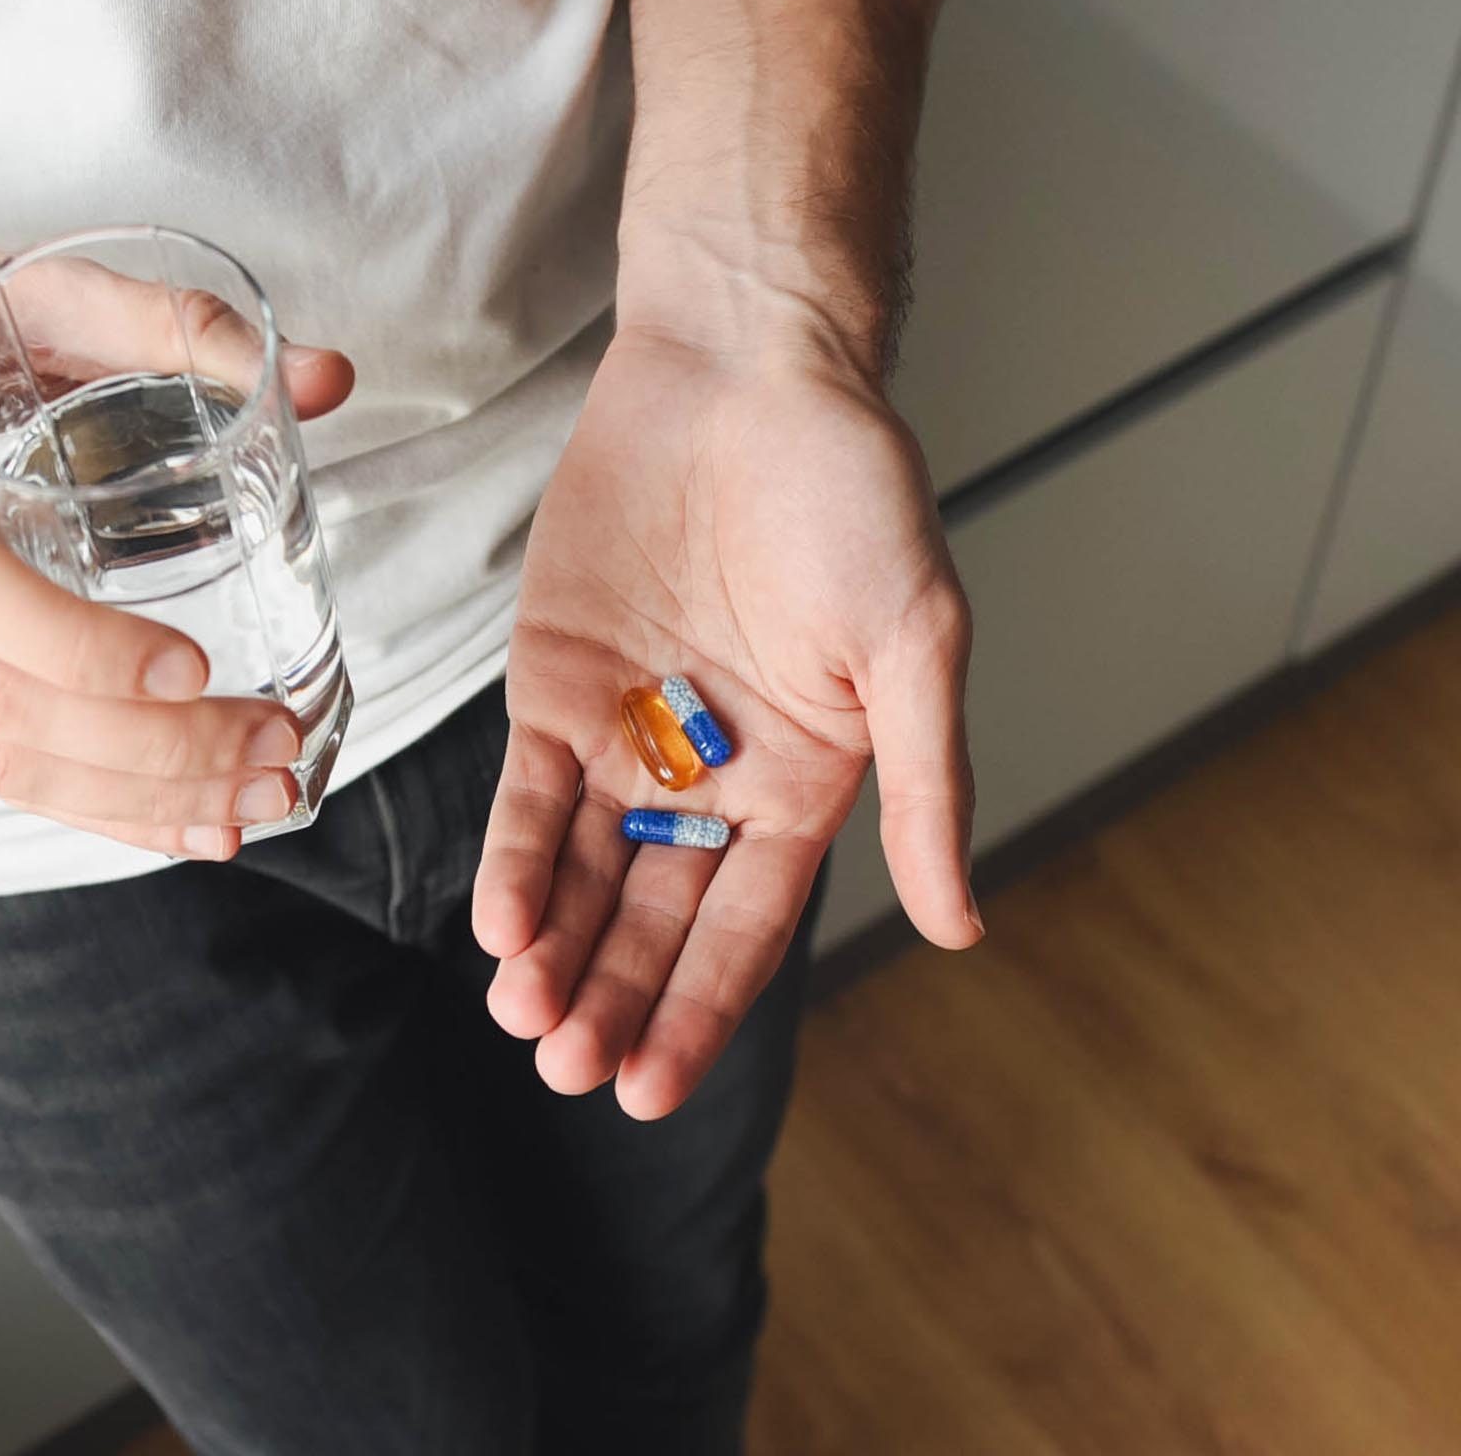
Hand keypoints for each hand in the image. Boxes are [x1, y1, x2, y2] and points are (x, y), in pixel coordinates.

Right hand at [0, 244, 354, 858]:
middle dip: (147, 750)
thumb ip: (173, 325)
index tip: (191, 668)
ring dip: (135, 800)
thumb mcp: (23, 286)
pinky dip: (93, 808)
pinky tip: (181, 824)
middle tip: (271, 748)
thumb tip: (330, 378)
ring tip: (252, 804)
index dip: (76, 649)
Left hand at [474, 318, 980, 1118]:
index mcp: (807, 788)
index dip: (698, 1013)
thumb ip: (926, 786)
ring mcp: (628, 738)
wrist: (743, 371)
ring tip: (527, 1024)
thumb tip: (963, 928)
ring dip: (552, 952)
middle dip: (612, 1000)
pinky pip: (527, 798)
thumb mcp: (913, 642)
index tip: (650, 1089)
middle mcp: (714, 779)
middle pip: (652, 920)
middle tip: (571, 1074)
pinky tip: (498, 929)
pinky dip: (509, 861)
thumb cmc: (851, 494)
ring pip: (577, 875)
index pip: (745, 932)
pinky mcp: (556, 689)